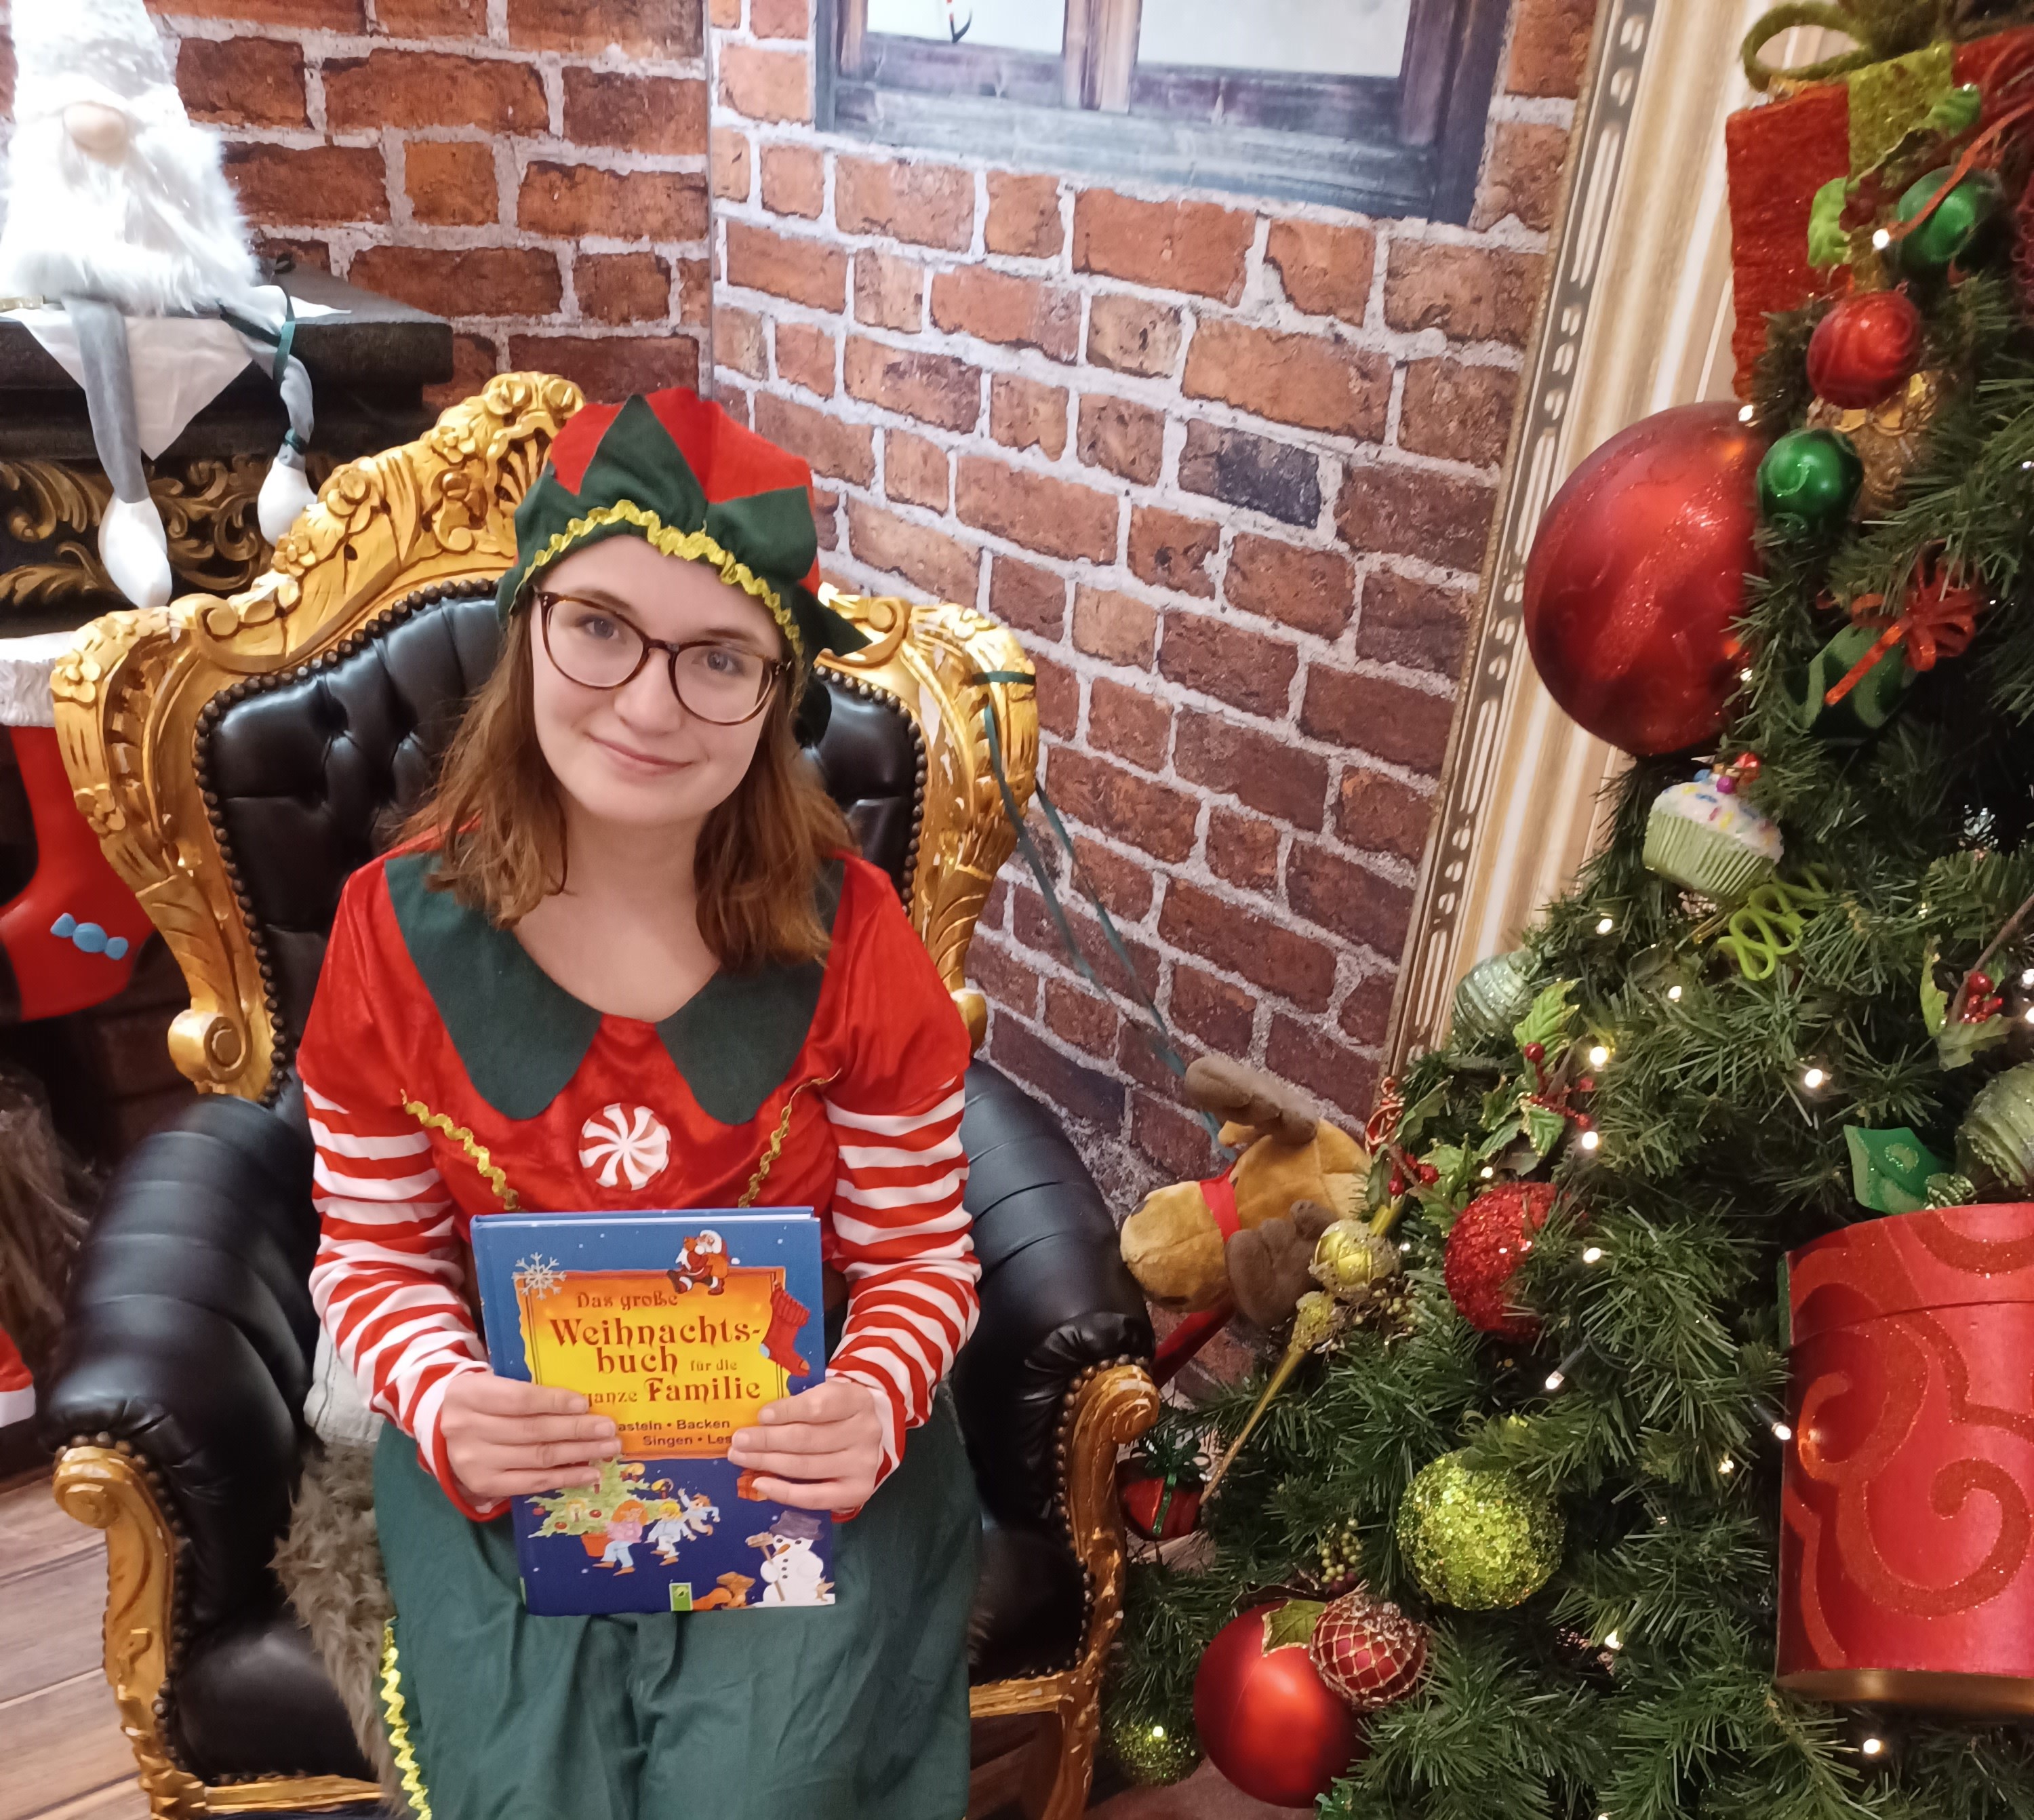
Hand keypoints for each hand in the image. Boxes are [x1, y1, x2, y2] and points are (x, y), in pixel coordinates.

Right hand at [438, 1371, 617, 1503]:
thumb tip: (581, 1404)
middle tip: (608, 1428)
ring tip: (607, 1448)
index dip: (555, 1402)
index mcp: (469, 1394)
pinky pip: (532, 1483)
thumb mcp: (494, 1383)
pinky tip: (589, 1473)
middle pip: (533, 1431)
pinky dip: (564, 1478)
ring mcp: (474, 1461)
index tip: (585, 1404)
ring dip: (578, 1454)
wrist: (444, 1428)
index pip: (519, 1400)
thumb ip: (528, 1390)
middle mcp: (467, 1429)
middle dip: (576, 1430)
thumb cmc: (482, 1400)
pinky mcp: (483, 1485)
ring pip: (537, 1458)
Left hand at [728, 1379, 885, 1511]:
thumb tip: (756, 1421)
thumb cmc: (835, 1413)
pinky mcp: (856, 1491)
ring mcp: (863, 1465)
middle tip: (738, 1440)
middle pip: (807, 1438)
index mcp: (857, 1400)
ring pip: (805, 1466)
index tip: (760, 1416)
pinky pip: (814, 1496)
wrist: (864, 1437)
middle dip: (767, 1440)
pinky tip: (761, 1483)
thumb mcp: (824, 1395)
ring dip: (767, 1462)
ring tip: (741, 1457)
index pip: (818, 1406)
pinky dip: (783, 1491)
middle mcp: (866, 1432)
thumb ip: (798, 1403)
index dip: (787, 1411)